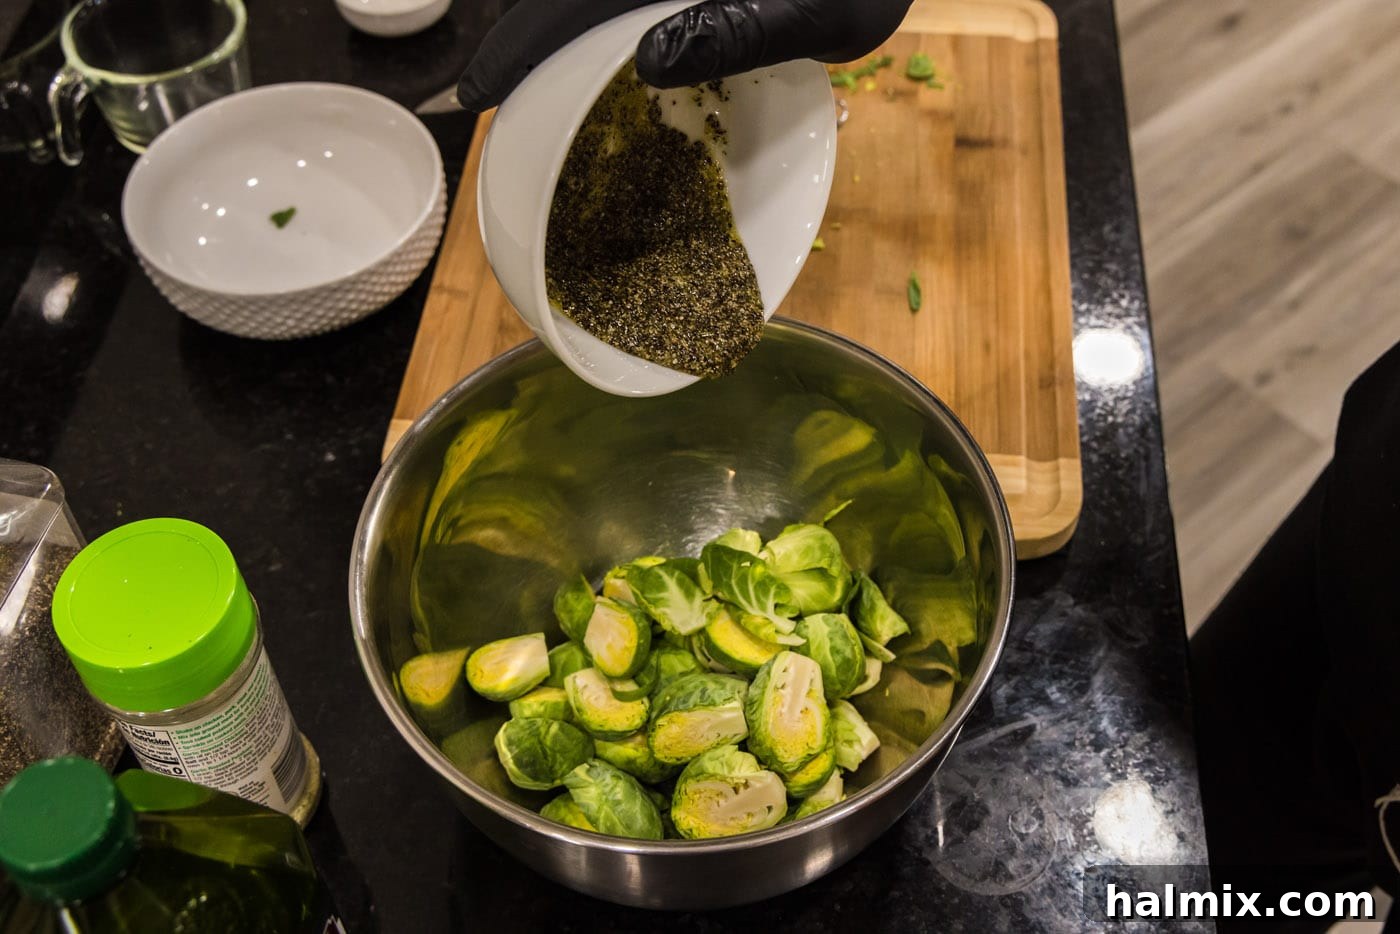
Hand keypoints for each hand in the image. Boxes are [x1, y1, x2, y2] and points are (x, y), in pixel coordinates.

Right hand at [457, 0, 912, 111]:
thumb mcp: (826, 10)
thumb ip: (742, 28)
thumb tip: (650, 60)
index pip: (566, 4)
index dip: (512, 45)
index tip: (471, 93)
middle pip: (564, 1)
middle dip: (525, 43)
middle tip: (495, 100)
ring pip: (591, 4)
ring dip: (558, 35)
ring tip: (538, 89)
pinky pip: (630, 9)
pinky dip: (600, 30)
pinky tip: (605, 60)